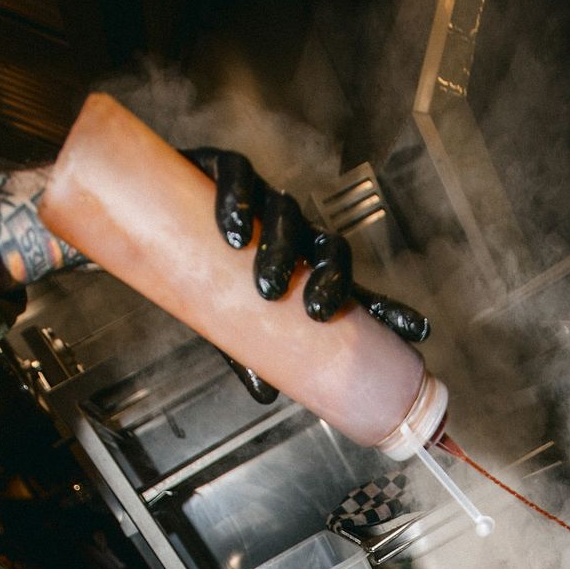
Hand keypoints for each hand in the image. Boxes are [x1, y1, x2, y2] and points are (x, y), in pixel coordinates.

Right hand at [184, 148, 429, 403]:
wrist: (150, 223)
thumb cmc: (205, 279)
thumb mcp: (229, 324)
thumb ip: (248, 355)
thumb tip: (265, 395)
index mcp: (308, 273)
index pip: (358, 292)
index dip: (389, 310)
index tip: (419, 331)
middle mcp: (295, 236)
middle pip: (329, 249)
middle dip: (331, 279)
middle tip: (318, 312)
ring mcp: (263, 203)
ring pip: (288, 214)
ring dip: (283, 249)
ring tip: (269, 284)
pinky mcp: (225, 173)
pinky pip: (239, 176)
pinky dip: (238, 200)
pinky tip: (234, 231)